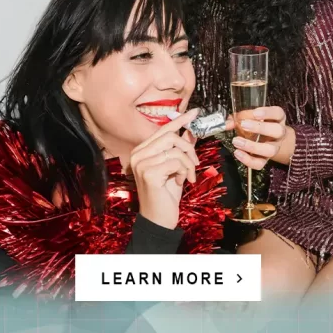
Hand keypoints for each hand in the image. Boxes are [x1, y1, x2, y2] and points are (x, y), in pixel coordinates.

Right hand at [129, 108, 199, 229]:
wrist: (158, 221)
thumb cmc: (166, 196)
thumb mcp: (176, 168)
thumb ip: (180, 150)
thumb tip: (191, 131)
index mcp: (141, 151)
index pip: (163, 130)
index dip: (180, 120)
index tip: (195, 112)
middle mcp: (137, 154)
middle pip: (171, 137)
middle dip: (188, 149)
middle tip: (194, 164)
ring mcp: (141, 163)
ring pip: (175, 150)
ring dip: (188, 164)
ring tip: (186, 177)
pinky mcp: (149, 173)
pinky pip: (176, 162)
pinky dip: (185, 172)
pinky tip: (181, 182)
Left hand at [225, 107, 294, 168]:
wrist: (266, 139)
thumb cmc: (256, 123)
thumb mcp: (250, 116)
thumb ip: (238, 117)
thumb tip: (227, 123)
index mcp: (277, 118)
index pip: (278, 113)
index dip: (268, 113)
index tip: (255, 113)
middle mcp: (279, 133)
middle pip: (278, 131)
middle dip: (261, 128)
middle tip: (244, 125)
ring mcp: (274, 147)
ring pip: (270, 150)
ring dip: (253, 147)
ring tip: (236, 141)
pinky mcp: (266, 159)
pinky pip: (260, 163)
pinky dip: (248, 160)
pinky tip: (238, 153)